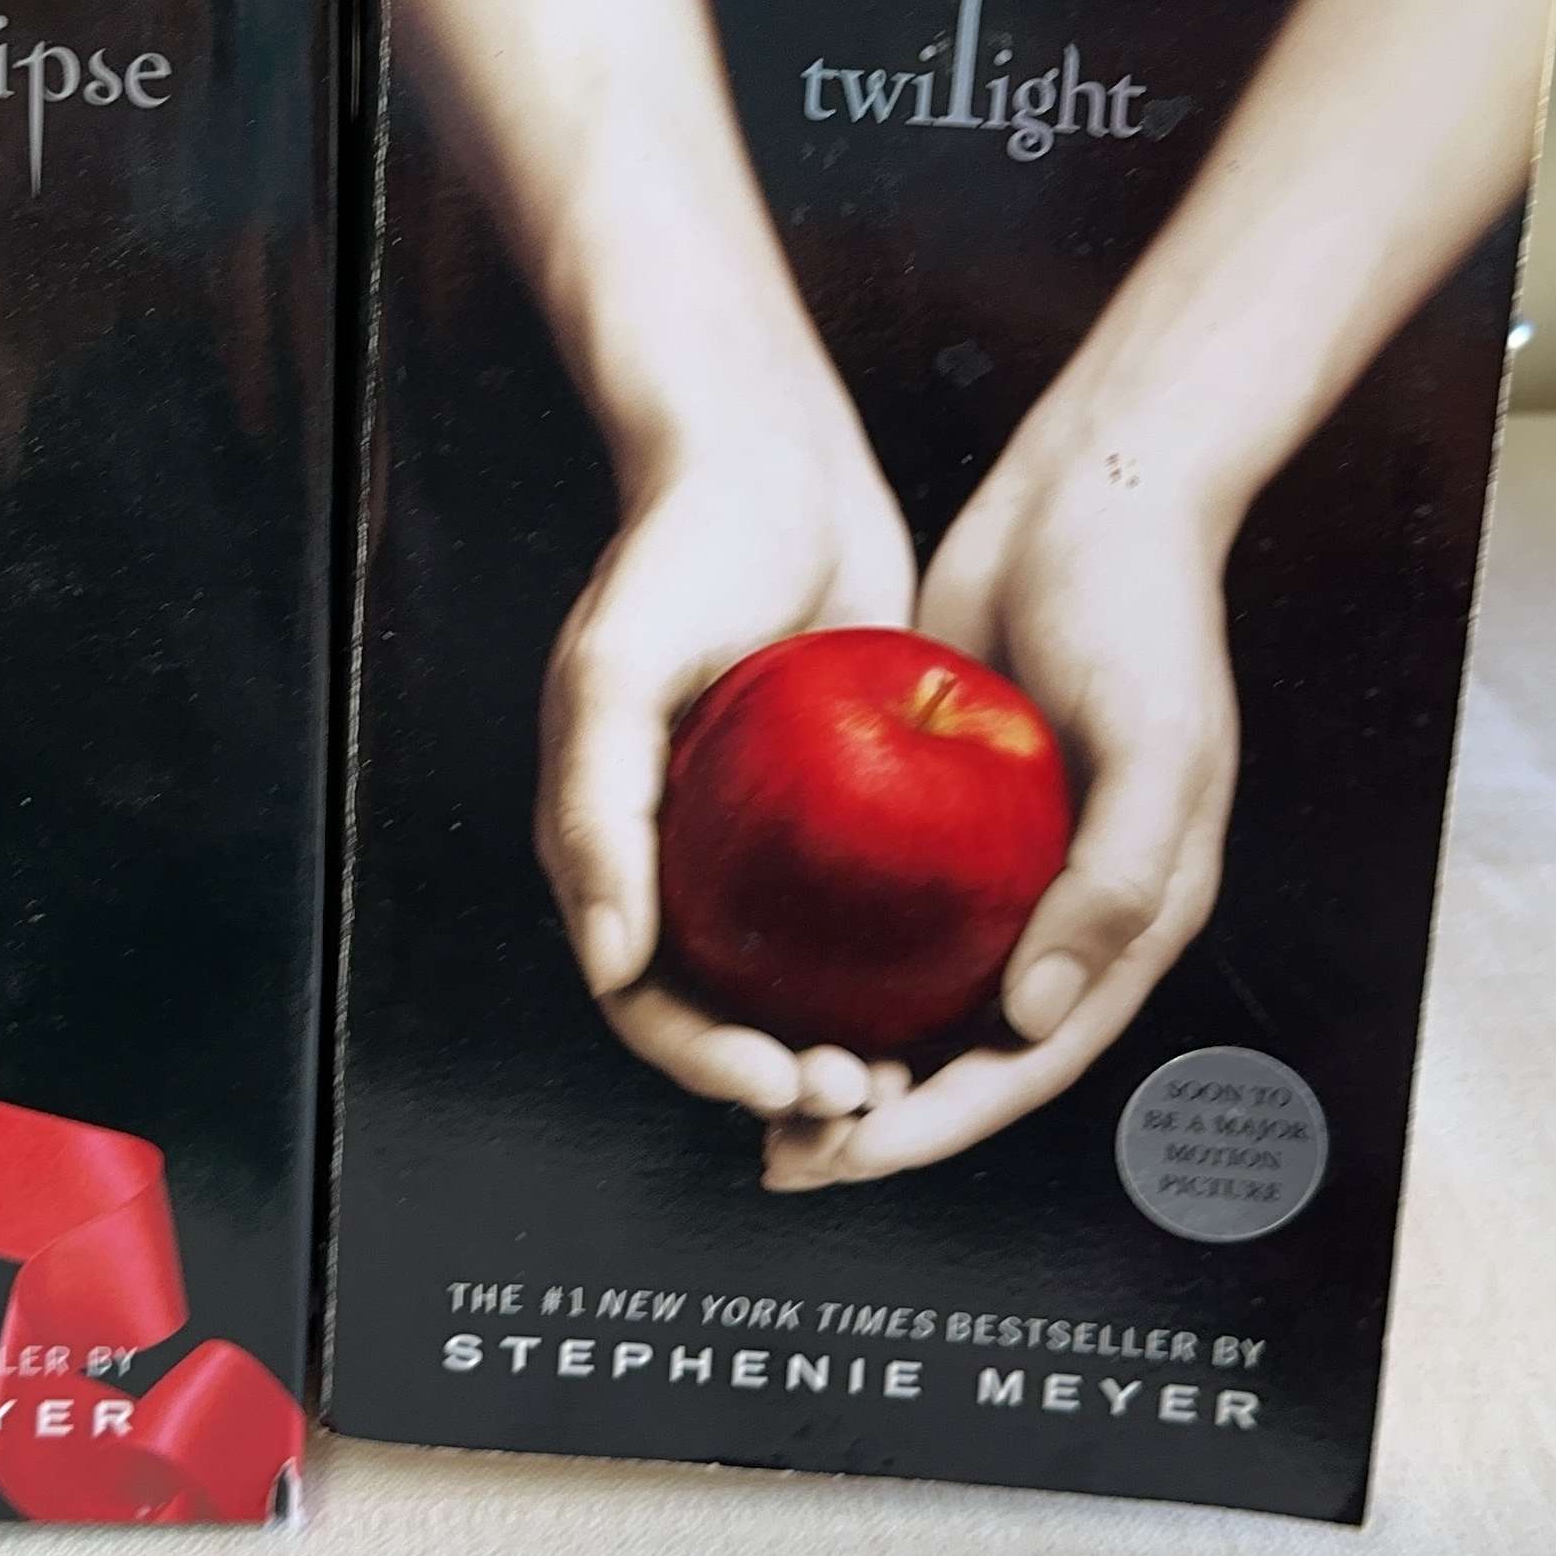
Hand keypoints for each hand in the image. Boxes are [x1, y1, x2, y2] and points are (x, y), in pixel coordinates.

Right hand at [538, 416, 914, 1115]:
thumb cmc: (680, 555)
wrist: (772, 460)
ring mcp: (760, 841)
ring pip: (800, 983)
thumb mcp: (618, 674)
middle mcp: (680, 861)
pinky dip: (896, 968)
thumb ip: (595, 814)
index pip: (644, 998)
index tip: (783, 1080)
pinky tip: (960, 988)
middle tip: (862, 1094)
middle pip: (723, 1011)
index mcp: (611, 848)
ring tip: (908, 1072)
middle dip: (781, 1076)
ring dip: (843, 1042)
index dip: (703, 1060)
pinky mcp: (837, 812)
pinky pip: (865, 917)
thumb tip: (614, 965)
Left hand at [761, 440, 1239, 1189]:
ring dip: (843, 1053)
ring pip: (910, 995)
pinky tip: (747, 979)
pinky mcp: (936, 814)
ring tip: (753, 1090)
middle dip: (875, 1118)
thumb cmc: (1144, 620)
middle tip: (779, 1155)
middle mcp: (1062, 913)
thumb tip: (1029, 1025)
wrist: (1088, 501)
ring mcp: (997, 867)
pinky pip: (874, 910)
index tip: (845, 1155)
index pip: (1025, 1064)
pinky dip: (825, 959)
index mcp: (1129, 925)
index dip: (939, 1126)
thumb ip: (1110, 889)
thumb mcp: (1156, 752)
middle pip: (961, 1054)